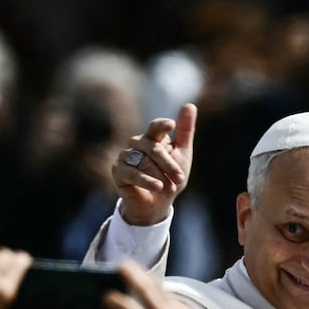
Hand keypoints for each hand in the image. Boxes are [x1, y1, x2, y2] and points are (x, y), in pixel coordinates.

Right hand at [103, 260, 234, 308]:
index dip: (115, 301)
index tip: (107, 297)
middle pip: (146, 290)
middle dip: (132, 276)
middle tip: (121, 266)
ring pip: (159, 287)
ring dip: (145, 276)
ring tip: (134, 268)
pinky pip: (169, 293)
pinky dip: (158, 285)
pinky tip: (151, 282)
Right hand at [112, 104, 196, 225]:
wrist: (157, 204)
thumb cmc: (170, 177)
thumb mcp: (182, 155)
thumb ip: (185, 132)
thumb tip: (190, 105)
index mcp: (153, 137)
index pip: (156, 127)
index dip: (162, 125)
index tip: (171, 125)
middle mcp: (137, 143)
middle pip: (153, 147)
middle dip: (169, 164)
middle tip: (180, 178)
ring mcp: (126, 156)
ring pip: (143, 160)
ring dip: (159, 175)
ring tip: (169, 188)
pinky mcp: (118, 170)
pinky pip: (132, 172)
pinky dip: (146, 181)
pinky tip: (157, 187)